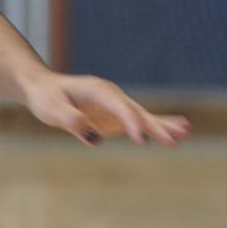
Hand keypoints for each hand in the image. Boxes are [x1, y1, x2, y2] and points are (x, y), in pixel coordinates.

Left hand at [22, 71, 191, 147]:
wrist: (41, 87)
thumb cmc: (44, 97)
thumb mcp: (50, 108)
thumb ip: (70, 120)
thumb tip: (93, 136)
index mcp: (97, 90)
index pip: (119, 107)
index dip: (130, 123)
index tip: (140, 139)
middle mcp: (111, 95)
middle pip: (136, 112)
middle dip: (155, 127)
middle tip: (174, 140)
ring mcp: (115, 105)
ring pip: (142, 116)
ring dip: (162, 126)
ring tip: (185, 133)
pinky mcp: (115, 116)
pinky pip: (139, 121)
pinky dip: (157, 126)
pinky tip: (179, 131)